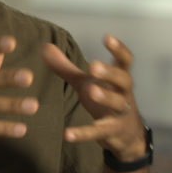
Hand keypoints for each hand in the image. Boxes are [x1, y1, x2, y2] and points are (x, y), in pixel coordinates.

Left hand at [41, 35, 145, 160]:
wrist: (127, 135)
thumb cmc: (105, 99)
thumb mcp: (85, 82)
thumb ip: (66, 67)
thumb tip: (44, 47)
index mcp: (118, 79)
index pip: (125, 61)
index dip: (118, 49)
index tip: (107, 37)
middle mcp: (123, 94)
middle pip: (123, 80)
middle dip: (110, 73)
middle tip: (93, 66)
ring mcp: (120, 114)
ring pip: (118, 104)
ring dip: (105, 97)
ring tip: (90, 90)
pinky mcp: (112, 132)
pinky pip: (98, 132)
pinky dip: (83, 133)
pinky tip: (66, 134)